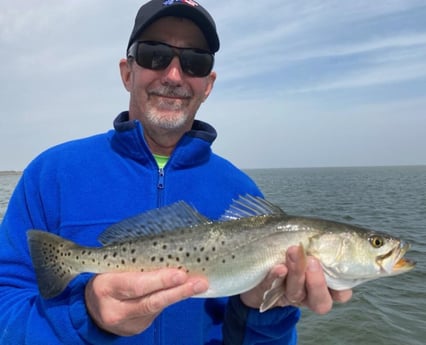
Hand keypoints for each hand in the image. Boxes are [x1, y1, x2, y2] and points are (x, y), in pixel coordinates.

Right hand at [85, 269, 208, 335]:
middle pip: (150, 301)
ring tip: (200, 284)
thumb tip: (168, 250)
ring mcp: (125, 322)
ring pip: (157, 308)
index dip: (159, 280)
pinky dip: (172, 300)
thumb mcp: (111, 267)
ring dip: (180, 295)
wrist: (91, 308)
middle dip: (177, 291)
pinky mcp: (135, 329)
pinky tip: (186, 290)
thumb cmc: (106, 277)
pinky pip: (157, 313)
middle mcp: (114, 308)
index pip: (135, 285)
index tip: (180, 274)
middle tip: (198, 282)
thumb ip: (133, 262)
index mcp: (105, 286)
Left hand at [240, 245, 351, 313]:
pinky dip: (275, 276)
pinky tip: (278, 267)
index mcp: (325, 285)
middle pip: (320, 300)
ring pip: (295, 292)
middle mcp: (308, 295)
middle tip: (314, 260)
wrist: (259, 259)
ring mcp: (288, 295)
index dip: (342, 288)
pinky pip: (271, 288)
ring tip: (293, 251)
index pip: (341, 293)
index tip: (339, 269)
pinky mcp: (268, 292)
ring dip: (296, 272)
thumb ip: (321, 241)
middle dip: (317, 282)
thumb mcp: (310, 244)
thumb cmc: (294, 248)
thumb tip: (334, 231)